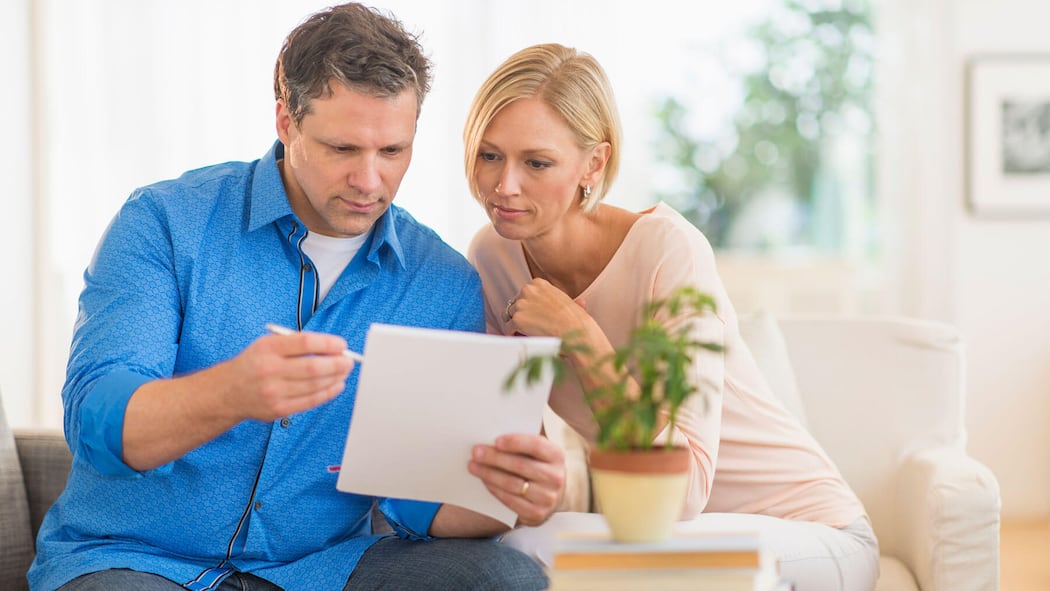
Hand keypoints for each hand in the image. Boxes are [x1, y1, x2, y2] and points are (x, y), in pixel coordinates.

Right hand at [220, 330, 355, 420]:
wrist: (228, 392)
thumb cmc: (255, 363)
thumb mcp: (267, 344)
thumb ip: (296, 344)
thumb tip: (333, 348)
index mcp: (267, 348)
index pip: (305, 343)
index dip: (328, 344)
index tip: (341, 345)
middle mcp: (269, 370)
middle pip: (312, 367)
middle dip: (337, 364)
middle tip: (349, 361)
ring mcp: (273, 392)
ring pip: (314, 385)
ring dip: (335, 378)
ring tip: (344, 372)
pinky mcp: (278, 409)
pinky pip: (310, 401)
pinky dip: (327, 393)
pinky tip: (336, 385)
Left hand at [468, 433, 565, 526]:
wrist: (555, 494)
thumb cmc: (539, 465)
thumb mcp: (539, 452)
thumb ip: (523, 443)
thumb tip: (492, 436)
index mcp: (557, 455)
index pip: (536, 446)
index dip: (516, 442)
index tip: (496, 440)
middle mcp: (556, 477)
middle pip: (521, 465)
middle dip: (495, 458)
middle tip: (475, 452)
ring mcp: (547, 498)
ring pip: (512, 484)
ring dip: (489, 474)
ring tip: (473, 466)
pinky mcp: (536, 514)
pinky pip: (510, 500)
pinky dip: (494, 489)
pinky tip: (484, 481)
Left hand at [505, 278, 592, 338]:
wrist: (574, 329)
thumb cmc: (577, 319)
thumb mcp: (573, 303)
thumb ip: (569, 301)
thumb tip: (580, 302)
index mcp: (538, 283)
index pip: (524, 293)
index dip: (528, 306)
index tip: (533, 315)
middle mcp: (527, 290)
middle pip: (514, 303)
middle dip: (520, 314)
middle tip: (529, 326)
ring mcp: (521, 304)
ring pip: (509, 315)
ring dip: (516, 324)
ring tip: (525, 333)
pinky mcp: (517, 319)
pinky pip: (508, 328)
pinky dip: (512, 334)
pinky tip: (521, 338)